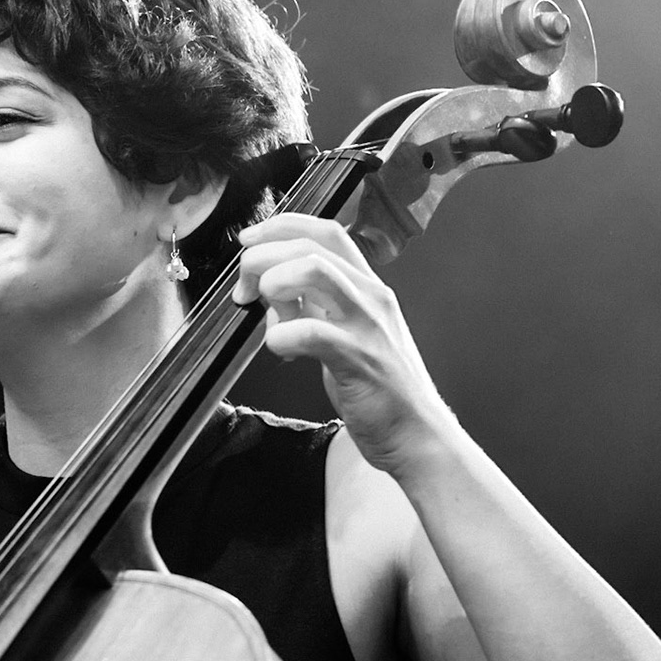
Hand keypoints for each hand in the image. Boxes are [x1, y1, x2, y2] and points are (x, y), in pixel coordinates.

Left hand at [231, 214, 457, 473]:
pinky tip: (281, 350)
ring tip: (266, 314)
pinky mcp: (359, 359)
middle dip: (263, 257)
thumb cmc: (376, 387)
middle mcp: (371, 296)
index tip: (248, 240)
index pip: (325, 232)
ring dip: (274, 283)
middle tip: (244, 289)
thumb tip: (272, 289)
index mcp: (366, 286)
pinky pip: (310, 331)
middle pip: (310, 246)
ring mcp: (367, 325)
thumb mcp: (345, 332)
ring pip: (313, 271)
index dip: (280, 226)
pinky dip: (280, 336)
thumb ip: (315, 306)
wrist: (417, 434)